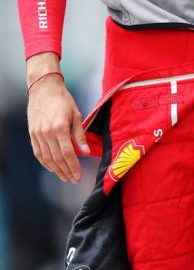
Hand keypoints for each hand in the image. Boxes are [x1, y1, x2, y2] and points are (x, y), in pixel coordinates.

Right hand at [27, 62, 89, 183]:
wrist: (44, 88)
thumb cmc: (63, 99)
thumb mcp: (76, 114)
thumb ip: (80, 134)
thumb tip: (86, 152)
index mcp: (60, 128)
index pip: (67, 153)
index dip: (73, 167)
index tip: (78, 177)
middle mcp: (47, 133)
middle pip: (57, 159)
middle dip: (66, 171)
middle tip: (73, 180)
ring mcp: (38, 135)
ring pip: (47, 158)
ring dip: (56, 170)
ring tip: (65, 177)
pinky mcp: (32, 134)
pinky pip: (38, 153)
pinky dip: (45, 163)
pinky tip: (52, 168)